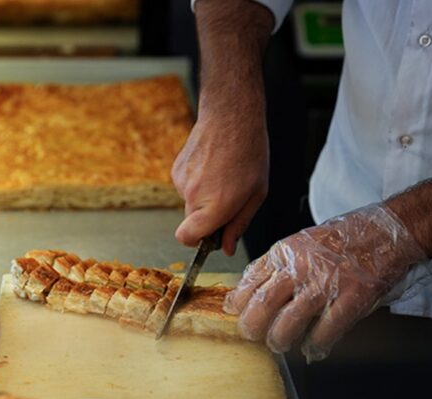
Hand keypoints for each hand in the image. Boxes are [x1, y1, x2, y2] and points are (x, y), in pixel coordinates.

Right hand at [173, 0, 273, 255]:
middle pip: (192, 222)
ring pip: (190, 203)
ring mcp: (181, 182)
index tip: (210, 236)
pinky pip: (186, 186)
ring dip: (204, 196)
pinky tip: (212, 165)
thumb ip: (239, 224)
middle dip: (208, 217)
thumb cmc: (249, 154)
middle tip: (229, 196)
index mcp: (216, 206)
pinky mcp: (176, 169)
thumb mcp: (256, 194)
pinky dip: (197, 182)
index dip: (196, 242)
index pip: (187, 238)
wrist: (231, 117)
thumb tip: (226, 248)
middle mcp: (194, 196)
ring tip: (223, 174)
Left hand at [224, 204, 428, 361]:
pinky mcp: (351, 298)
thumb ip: (275, 265)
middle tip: (251, 335)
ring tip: (279, 343)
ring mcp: (326, 283)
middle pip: (263, 304)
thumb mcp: (299, 243)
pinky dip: (315, 344)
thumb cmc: (342, 239)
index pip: (250, 280)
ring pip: (289, 322)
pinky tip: (312, 347)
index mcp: (285, 252)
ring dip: (279, 339)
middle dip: (251, 326)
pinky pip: (325, 330)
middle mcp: (300, 267)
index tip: (233, 312)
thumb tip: (247, 290)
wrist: (385, 231)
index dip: (238, 301)